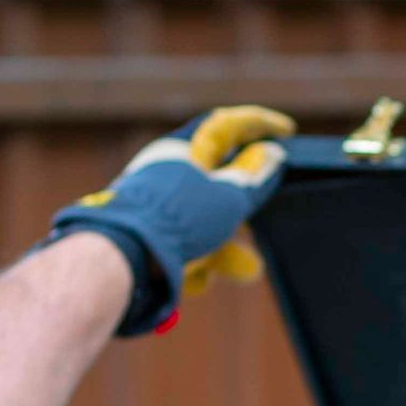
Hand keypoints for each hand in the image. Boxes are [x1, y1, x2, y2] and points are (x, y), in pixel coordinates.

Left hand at [49, 106, 292, 335]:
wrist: (119, 257)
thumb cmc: (176, 220)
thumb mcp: (228, 197)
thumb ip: (254, 177)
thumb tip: (271, 156)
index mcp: (183, 148)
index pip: (227, 125)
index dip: (260, 124)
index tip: (286, 131)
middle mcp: (165, 171)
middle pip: (216, 180)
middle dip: (245, 205)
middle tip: (271, 212)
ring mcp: (152, 204)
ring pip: (200, 220)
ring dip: (226, 246)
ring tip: (248, 270)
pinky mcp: (143, 235)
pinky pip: (178, 244)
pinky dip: (196, 260)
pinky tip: (200, 281)